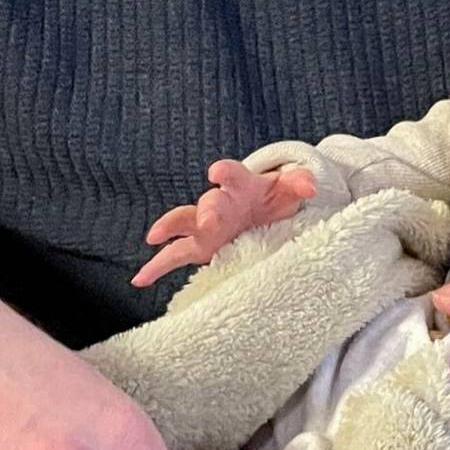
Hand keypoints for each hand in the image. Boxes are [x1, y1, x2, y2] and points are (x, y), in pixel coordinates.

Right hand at [132, 158, 315, 286]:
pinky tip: (140, 278)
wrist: (262, 210)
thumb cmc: (273, 197)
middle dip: (207, 209)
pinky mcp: (199, 247)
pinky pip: (174, 256)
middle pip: (209, 202)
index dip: (225, 172)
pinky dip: (156, 265)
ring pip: (183, 224)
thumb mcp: (289, 188)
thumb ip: (300, 183)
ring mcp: (206, 226)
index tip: (217, 170)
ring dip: (171, 229)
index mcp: (240, 185)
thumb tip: (310, 186)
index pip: (233, 174)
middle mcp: (219, 203)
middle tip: (208, 218)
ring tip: (154, 237)